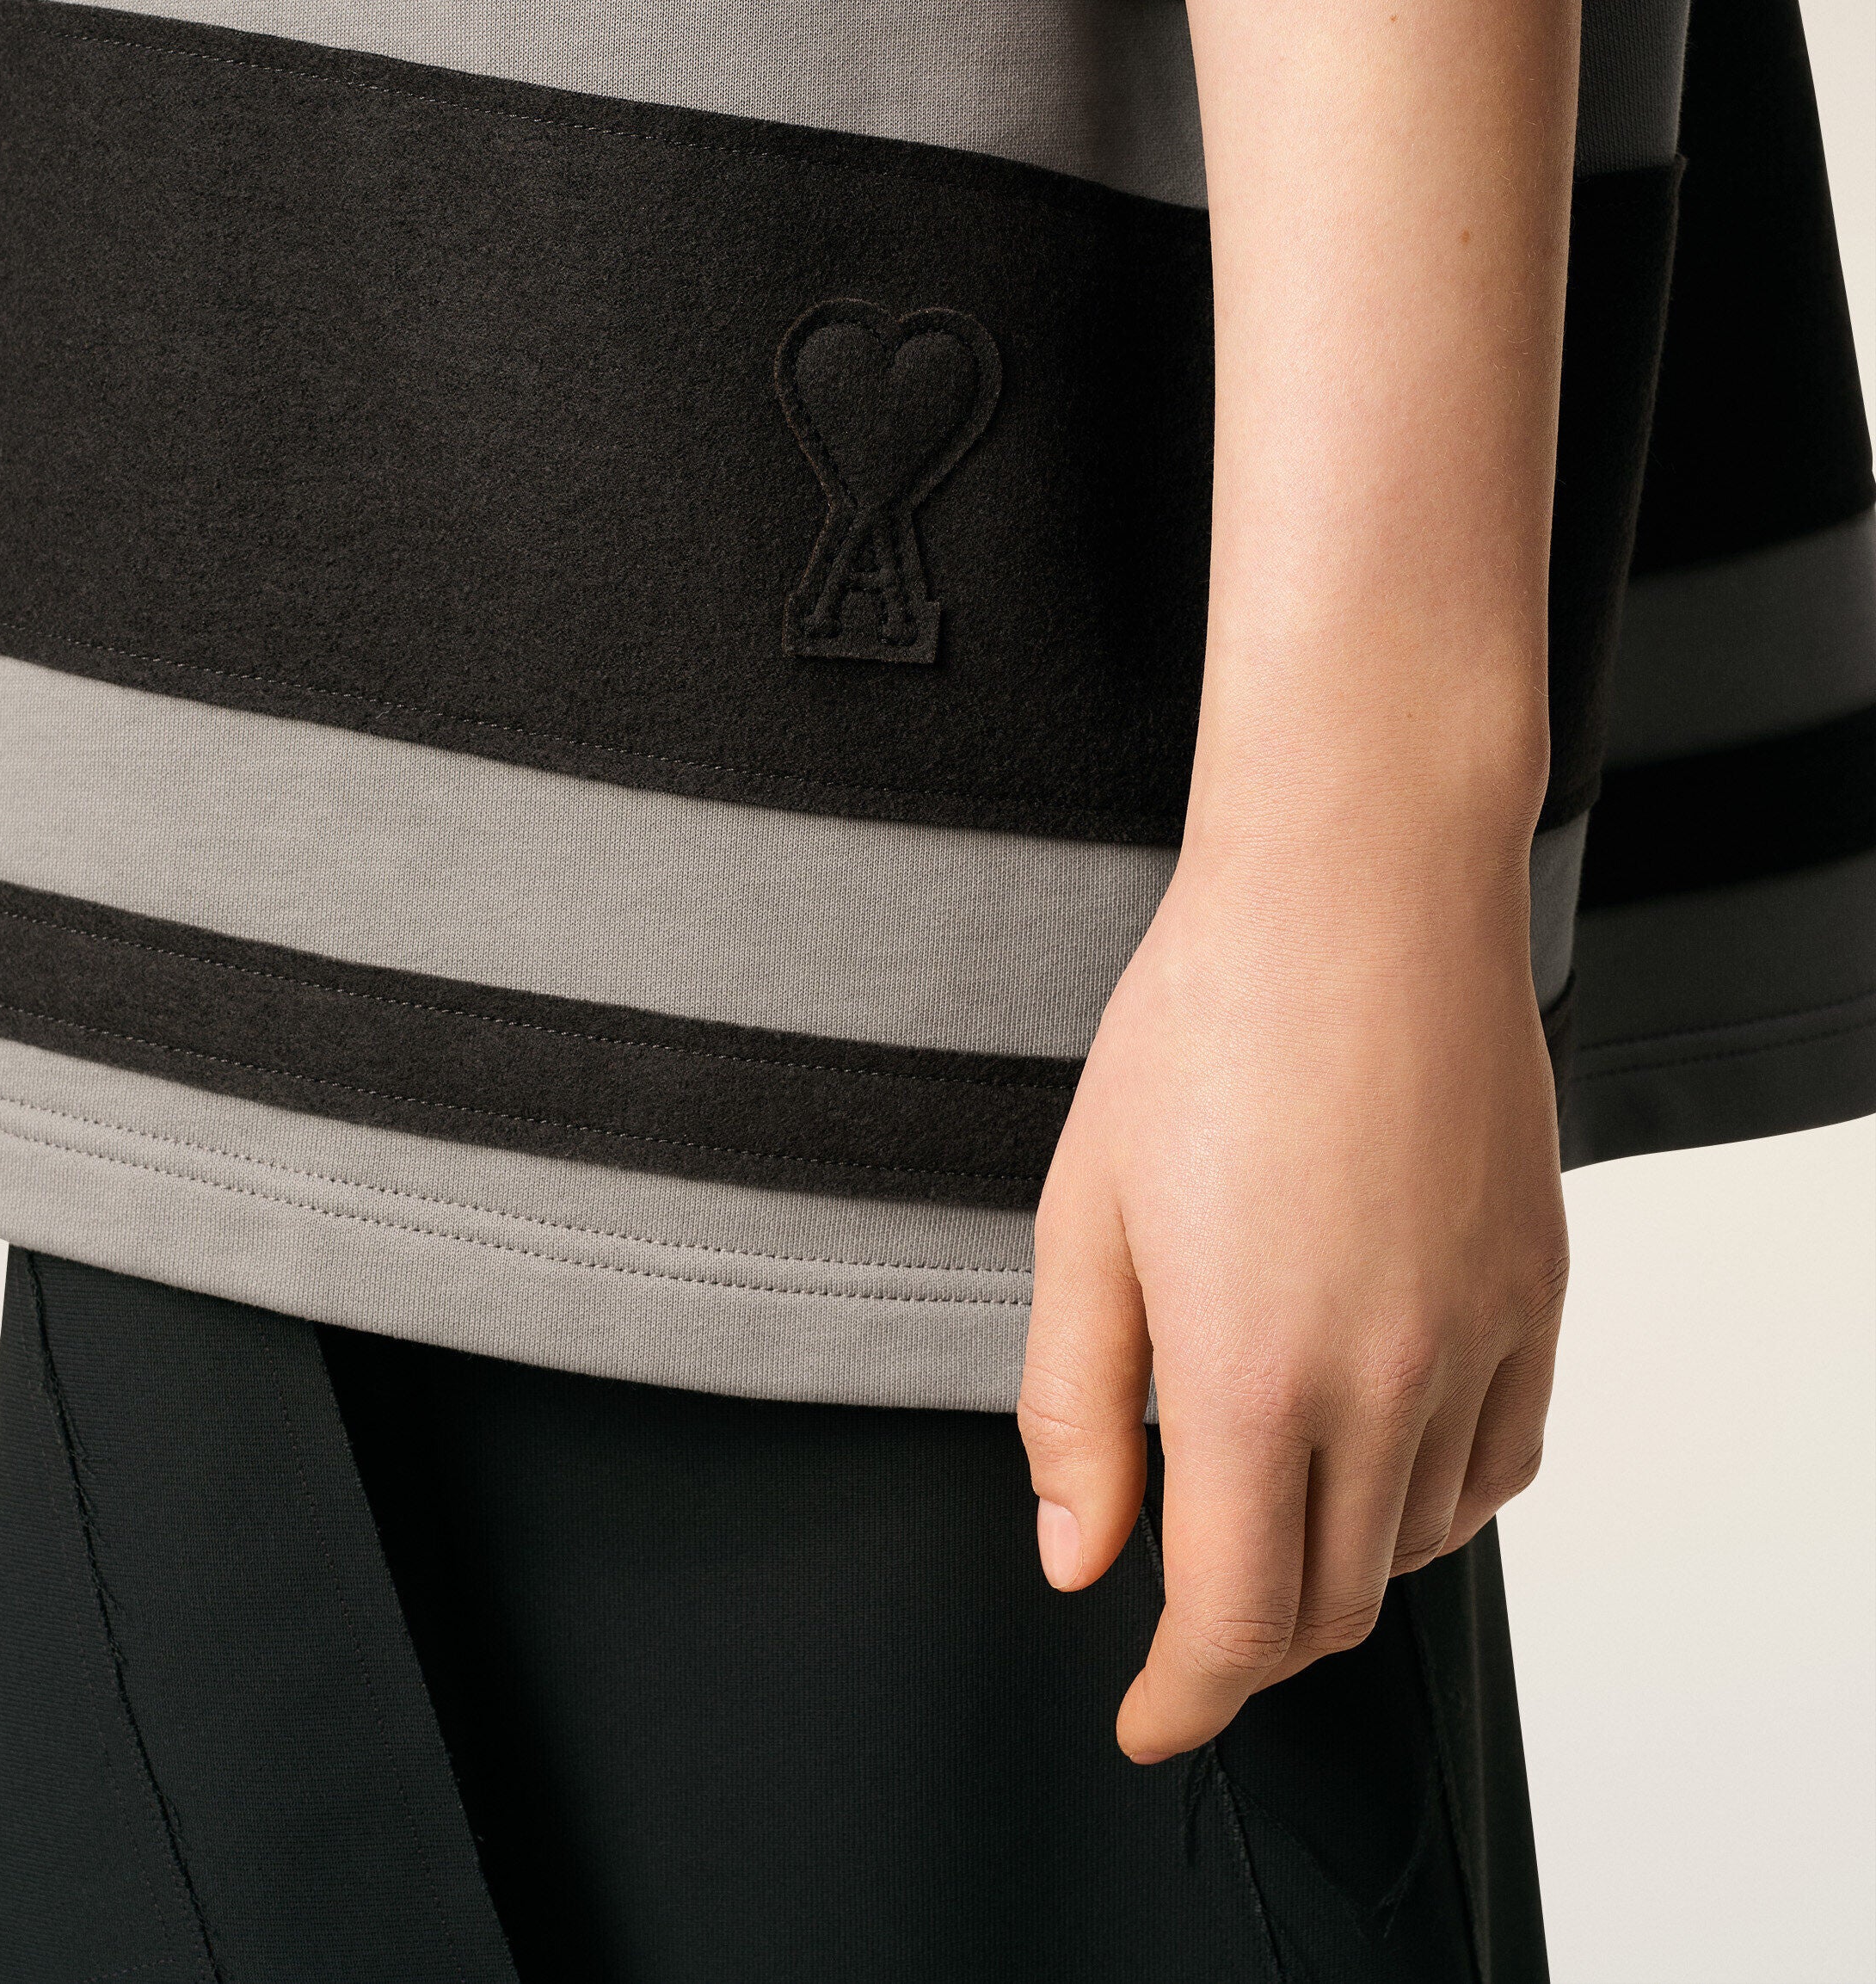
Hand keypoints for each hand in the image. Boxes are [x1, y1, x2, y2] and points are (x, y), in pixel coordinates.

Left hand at [1016, 807, 1568, 1762]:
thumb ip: (1077, 1407)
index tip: (1146, 1722)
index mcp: (1254, 1375)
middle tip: (1187, 1615)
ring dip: (1336, 1563)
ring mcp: (1480, 1337)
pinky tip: (1379, 1447)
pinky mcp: (1537, 1288)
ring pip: (1418, 1542)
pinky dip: (1434, 1496)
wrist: (1359, 893)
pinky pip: (1502, 1460)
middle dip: (1250, 1642)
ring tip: (1269, 1503)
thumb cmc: (1203, 1026)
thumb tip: (1079, 1557)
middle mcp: (1387, 1380)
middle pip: (1332, 1604)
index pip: (1234, 1620)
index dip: (1183, 1699)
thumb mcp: (1086, 1216)